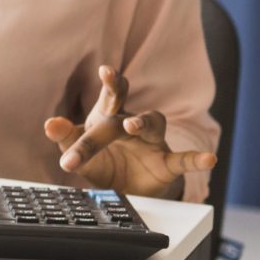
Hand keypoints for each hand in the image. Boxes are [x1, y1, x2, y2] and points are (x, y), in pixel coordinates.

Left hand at [43, 65, 217, 198]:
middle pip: (124, 108)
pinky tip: (209, 159)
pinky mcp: (166, 163)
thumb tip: (49, 123)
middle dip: (117, 93)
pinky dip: (195, 159)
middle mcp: (131, 124)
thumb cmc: (102, 162)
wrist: (124, 191)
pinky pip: (183, 159)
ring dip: (143, 122)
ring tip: (132, 125)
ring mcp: (150, 142)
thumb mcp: (79, 154)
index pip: (108, 98)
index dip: (108, 83)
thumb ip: (66, 139)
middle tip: (110, 81)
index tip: (104, 69)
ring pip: (153, 123)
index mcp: (108, 117)